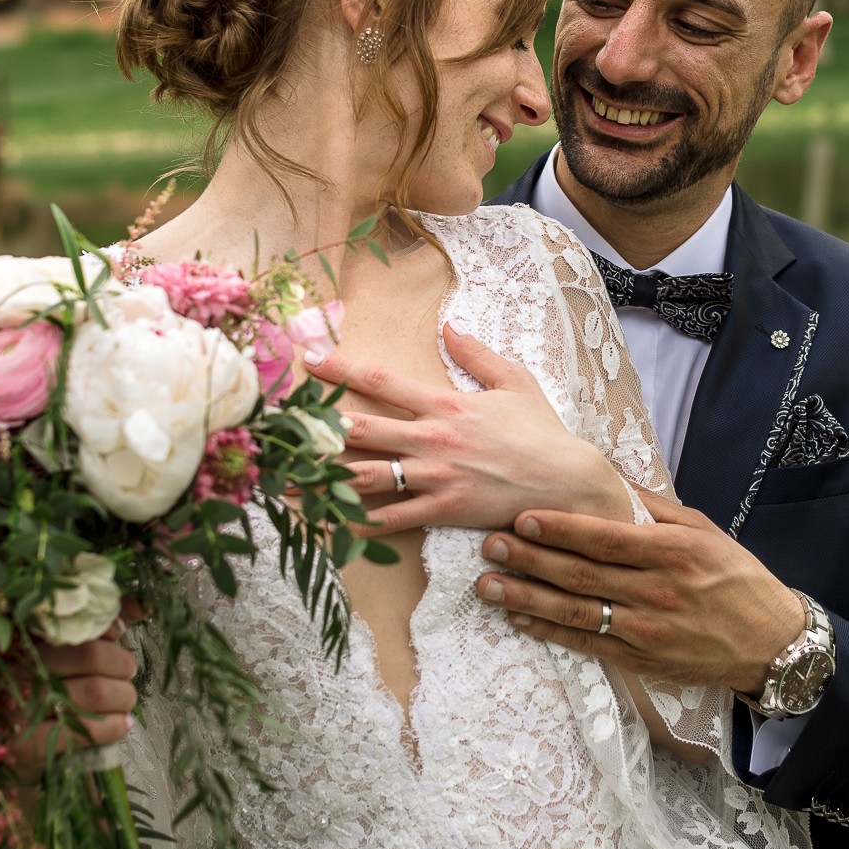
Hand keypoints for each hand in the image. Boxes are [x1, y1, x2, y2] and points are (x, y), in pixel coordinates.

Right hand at [10, 622, 138, 783]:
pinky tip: (121, 725)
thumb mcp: (60, 659)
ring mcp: (19, 705)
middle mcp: (18, 667)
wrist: (5, 755)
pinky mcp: (26, 742)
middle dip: (122, 665)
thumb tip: (140, 605)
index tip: (118, 635)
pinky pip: (84, 728)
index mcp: (24, 639)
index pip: (74, 621)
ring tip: (125, 702)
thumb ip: (97, 629)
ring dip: (123, 697)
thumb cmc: (39, 698)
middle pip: (91, 654)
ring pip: (94, 691)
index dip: (106, 625)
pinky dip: (112, 727)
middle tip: (127, 676)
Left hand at [306, 322, 634, 535]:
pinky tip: (332, 521)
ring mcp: (436, 476)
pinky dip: (361, 521)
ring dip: (325, 478)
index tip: (308, 362)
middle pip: (362, 429)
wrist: (569, 481)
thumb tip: (449, 327)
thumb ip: (477, 355)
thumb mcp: (515, 382)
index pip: (382, 381)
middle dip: (318, 428)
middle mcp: (433, 438)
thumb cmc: (543, 432)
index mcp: (445, 404)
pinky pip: (394, 518)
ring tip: (288, 480)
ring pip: (368, 475)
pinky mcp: (444, 510)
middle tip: (279, 426)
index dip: (341, 370)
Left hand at [474, 491, 806, 694]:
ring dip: (527, 599)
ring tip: (489, 585)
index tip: (523, 517)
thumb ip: (655, 507)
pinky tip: (521, 620)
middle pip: (582, 574)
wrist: (770, 642)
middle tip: (490, 545)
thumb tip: (609, 478)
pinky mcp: (641, 660)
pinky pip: (587, 644)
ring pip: (576, 612)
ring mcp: (647, 630)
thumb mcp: (703, 531)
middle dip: (531, 559)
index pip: (606, 538)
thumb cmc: (736, 578)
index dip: (562, 529)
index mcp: (672, 552)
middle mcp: (657, 591)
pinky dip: (551, 632)